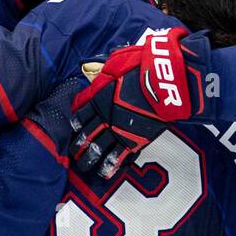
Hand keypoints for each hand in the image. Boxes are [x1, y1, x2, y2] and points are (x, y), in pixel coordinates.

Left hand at [69, 27, 205, 178]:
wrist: (162, 81)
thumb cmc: (140, 67)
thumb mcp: (116, 62)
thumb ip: (105, 70)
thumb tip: (99, 69)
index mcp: (97, 98)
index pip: (80, 114)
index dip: (75, 123)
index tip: (73, 129)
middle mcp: (104, 116)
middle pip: (85, 135)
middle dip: (78, 147)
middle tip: (73, 155)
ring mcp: (117, 129)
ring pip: (98, 148)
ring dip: (90, 159)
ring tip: (85, 168)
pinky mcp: (134, 139)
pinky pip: (118, 156)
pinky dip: (111, 165)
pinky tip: (105, 173)